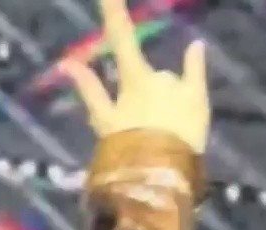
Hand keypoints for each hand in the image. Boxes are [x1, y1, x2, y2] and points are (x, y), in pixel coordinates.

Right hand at [63, 0, 210, 152]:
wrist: (158, 177)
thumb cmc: (124, 151)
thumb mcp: (102, 122)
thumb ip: (89, 89)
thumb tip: (67, 63)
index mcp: (134, 80)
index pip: (121, 37)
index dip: (114, 10)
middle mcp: (160, 76)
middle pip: (148, 76)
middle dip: (144, 93)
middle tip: (139, 127)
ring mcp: (181, 87)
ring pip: (169, 84)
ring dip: (164, 100)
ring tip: (160, 132)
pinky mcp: (198, 100)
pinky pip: (195, 73)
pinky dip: (194, 60)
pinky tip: (195, 46)